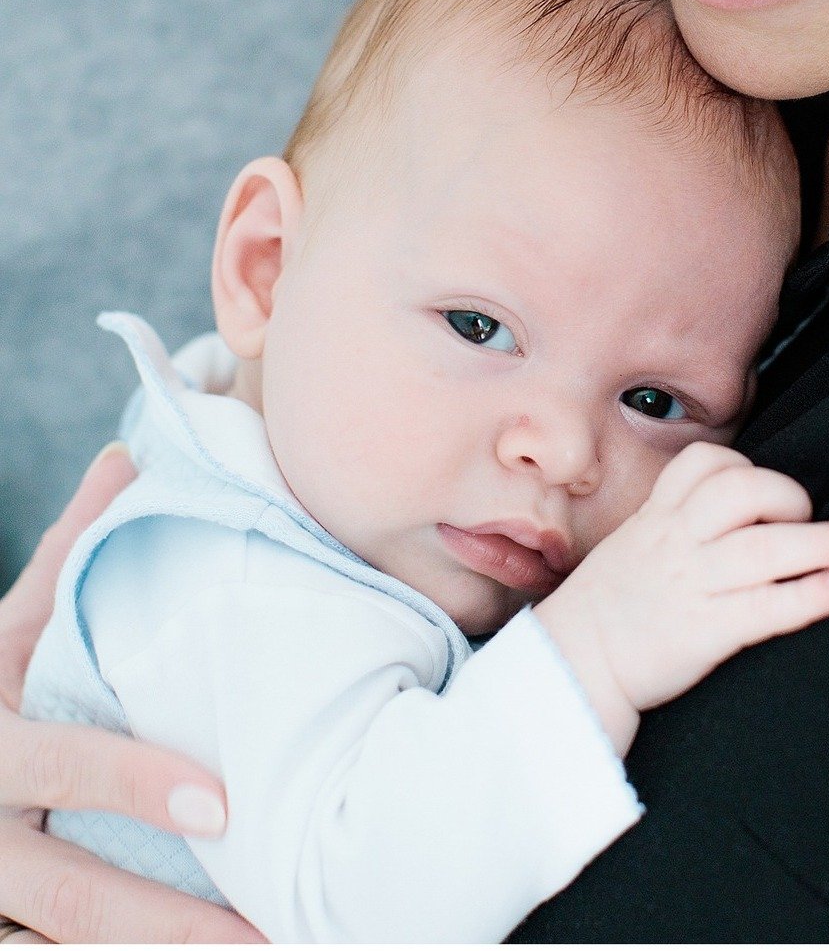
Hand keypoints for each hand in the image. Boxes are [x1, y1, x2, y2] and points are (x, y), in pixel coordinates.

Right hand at [0, 444, 263, 942]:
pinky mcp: (10, 929)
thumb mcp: (7, 626)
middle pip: (70, 901)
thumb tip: (129, 457)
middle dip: (169, 928)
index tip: (222, 806)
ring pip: (67, 948)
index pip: (61, 767)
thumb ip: (66, 555)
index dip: (136, 785)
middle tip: (272, 938)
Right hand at [535, 443, 828, 754]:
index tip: (766, 489)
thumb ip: (676, 524)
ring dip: (822, 544)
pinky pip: (765, 607)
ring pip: (763, 548)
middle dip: (789, 497)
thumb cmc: (611, 605)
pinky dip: (808, 596)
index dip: (746, 467)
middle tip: (814, 520)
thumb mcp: (633, 544)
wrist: (573, 663)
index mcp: (657, 518)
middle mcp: (675, 542)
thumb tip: (735, 514)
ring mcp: (691, 584)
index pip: (704, 464)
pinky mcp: (705, 631)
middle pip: (741, 494)